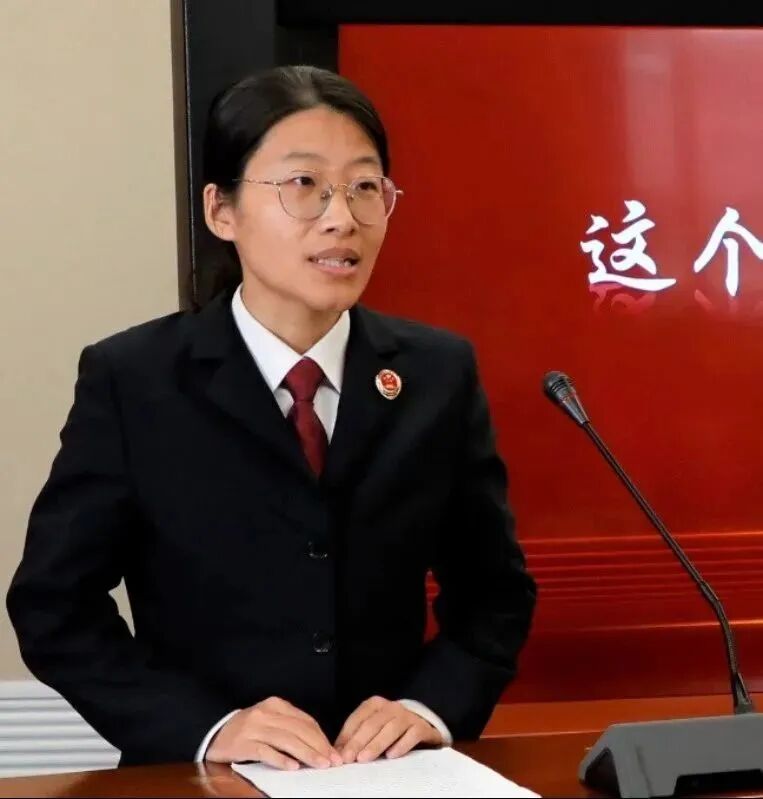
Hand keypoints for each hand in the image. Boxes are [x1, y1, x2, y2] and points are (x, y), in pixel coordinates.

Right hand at [205, 697, 342, 769]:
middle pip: (299, 730)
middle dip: (318, 747)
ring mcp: (254, 727)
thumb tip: (318, 746)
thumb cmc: (248, 730)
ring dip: (306, 754)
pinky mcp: (243, 743)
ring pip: (286, 740)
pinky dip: (281, 759)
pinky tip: (293, 767)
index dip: (322, 737)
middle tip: (331, 761)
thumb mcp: (270, 721)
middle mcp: (266, 712)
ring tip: (319, 765)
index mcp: (276, 705)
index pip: (305, 721)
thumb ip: (290, 728)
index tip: (333, 751)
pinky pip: (266, 751)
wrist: (215, 733)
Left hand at [335, 696, 442, 763]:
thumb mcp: (371, 729)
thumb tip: (337, 752)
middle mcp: (391, 707)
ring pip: (391, 728)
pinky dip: (401, 745)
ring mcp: (407, 716)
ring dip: (376, 744)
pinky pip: (412, 734)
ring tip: (364, 758)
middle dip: (358, 741)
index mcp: (375, 704)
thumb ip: (355, 737)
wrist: (421, 725)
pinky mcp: (421, 727)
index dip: (347, 735)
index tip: (340, 753)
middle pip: (372, 724)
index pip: (358, 718)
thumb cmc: (390, 728)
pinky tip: (391, 756)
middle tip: (349, 758)